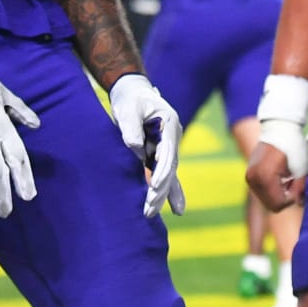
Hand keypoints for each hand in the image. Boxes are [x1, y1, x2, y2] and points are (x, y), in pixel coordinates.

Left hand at [110, 73, 186, 216]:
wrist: (131, 92)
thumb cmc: (130, 98)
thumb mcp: (128, 108)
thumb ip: (132, 127)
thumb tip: (136, 149)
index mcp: (170, 124)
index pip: (169, 152)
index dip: (163, 171)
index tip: (155, 187)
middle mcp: (172, 138)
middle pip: (170, 168)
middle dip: (160, 189)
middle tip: (149, 208)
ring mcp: (167, 147)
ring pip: (168, 175)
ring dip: (160, 195)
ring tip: (150, 214)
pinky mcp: (159, 154)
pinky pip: (166, 175)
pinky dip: (170, 191)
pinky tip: (178, 209)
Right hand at [246, 135, 304, 210]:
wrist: (278, 127)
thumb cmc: (292, 145)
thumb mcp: (301, 167)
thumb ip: (300, 188)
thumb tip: (300, 204)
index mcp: (265, 177)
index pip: (279, 204)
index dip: (292, 199)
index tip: (298, 184)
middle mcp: (253, 179)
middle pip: (271, 205)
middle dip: (285, 198)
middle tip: (294, 181)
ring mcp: (249, 177)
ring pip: (266, 200)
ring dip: (278, 194)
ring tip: (288, 178)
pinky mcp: (249, 175)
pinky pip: (262, 192)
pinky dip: (272, 189)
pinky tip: (281, 176)